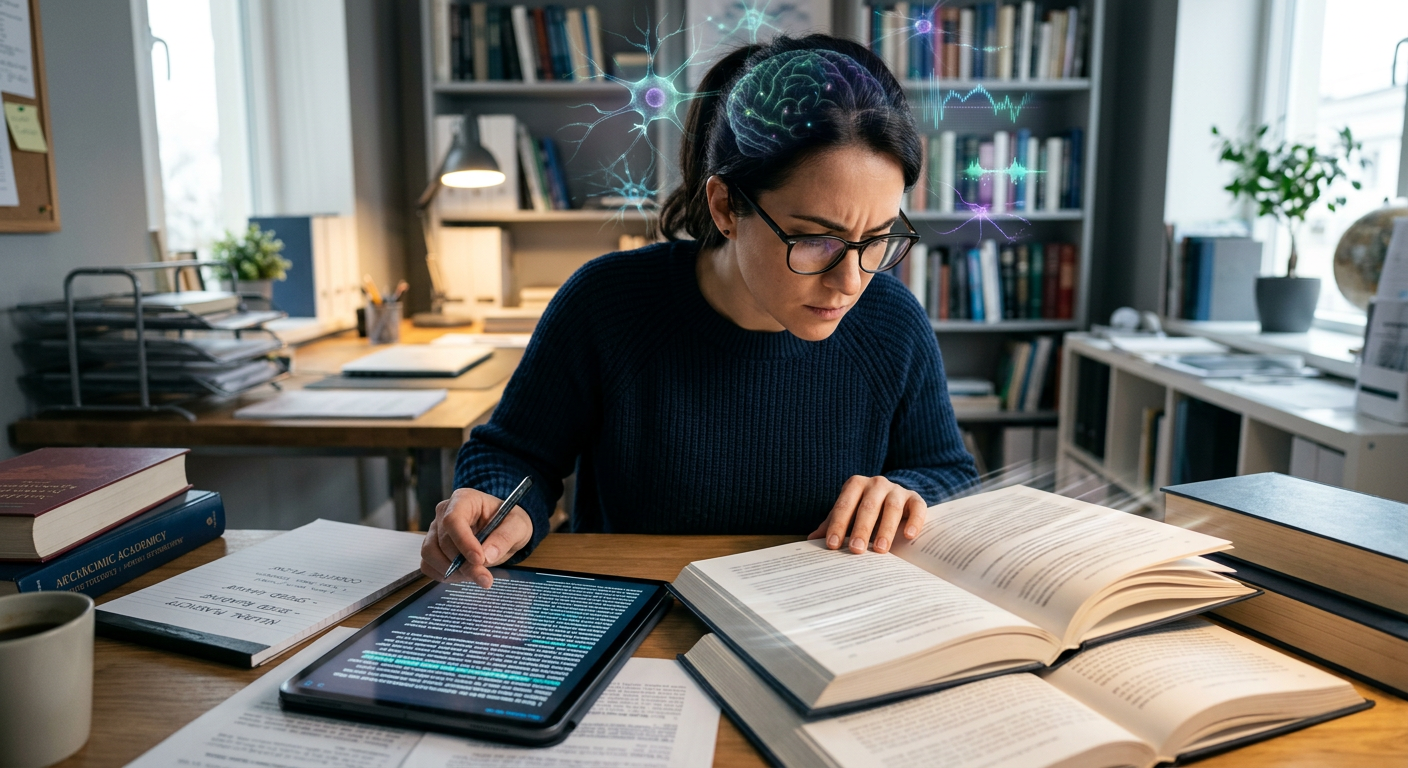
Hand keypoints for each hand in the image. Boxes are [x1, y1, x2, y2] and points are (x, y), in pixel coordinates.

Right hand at [420, 487, 532, 588]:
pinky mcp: (432, 548)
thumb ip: (504, 538)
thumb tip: (487, 556)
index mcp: (464, 499)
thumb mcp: (517, 526)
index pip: (453, 520)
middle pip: (443, 541)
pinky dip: (444, 575)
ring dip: (452, 571)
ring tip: (477, 576)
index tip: (479, 559)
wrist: (503, 529)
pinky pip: (428, 565)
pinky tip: (464, 576)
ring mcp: (435, 531)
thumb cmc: (508, 521)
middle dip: (464, 564)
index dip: (463, 541)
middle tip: (485, 578)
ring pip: (430, 554)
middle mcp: (444, 513)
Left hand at [807, 475, 925, 553]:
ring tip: (880, 550)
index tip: (833, 545)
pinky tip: (908, 536)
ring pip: (892, 507)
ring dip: (885, 529)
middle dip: (861, 529)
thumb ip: (832, 524)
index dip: (838, 525)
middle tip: (856, 550)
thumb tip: (811, 541)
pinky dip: (914, 521)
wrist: (895, 498)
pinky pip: (917, 508)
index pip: (844, 505)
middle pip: (868, 506)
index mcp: (855, 485)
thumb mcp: (848, 514)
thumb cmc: (865, 510)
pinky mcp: (915, 499)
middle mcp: (876, 483)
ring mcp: (897, 490)